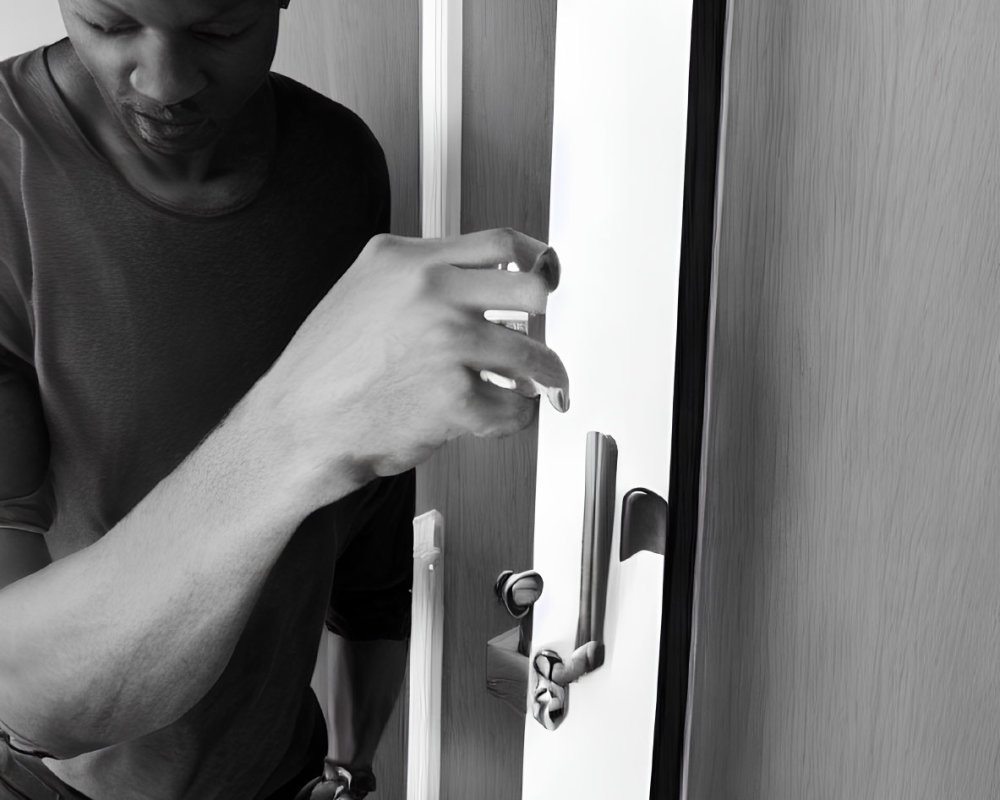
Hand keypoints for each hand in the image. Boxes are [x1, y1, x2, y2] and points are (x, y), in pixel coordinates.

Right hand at [260, 228, 567, 499]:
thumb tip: (474, 280)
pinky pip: (514, 407)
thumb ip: (417, 275)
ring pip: (532, 355)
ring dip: (542, 374)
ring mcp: (446, 343)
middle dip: (544, 318)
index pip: (499, 244)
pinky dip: (515, 415)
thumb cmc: (324, 368)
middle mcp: (430, 294)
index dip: (536, 260)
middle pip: (531, 291)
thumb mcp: (364, 290)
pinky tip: (501, 412)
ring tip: (534, 382)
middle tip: (540, 331)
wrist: (297, 424)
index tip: (547, 273)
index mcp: (407, 260)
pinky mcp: (454, 398)